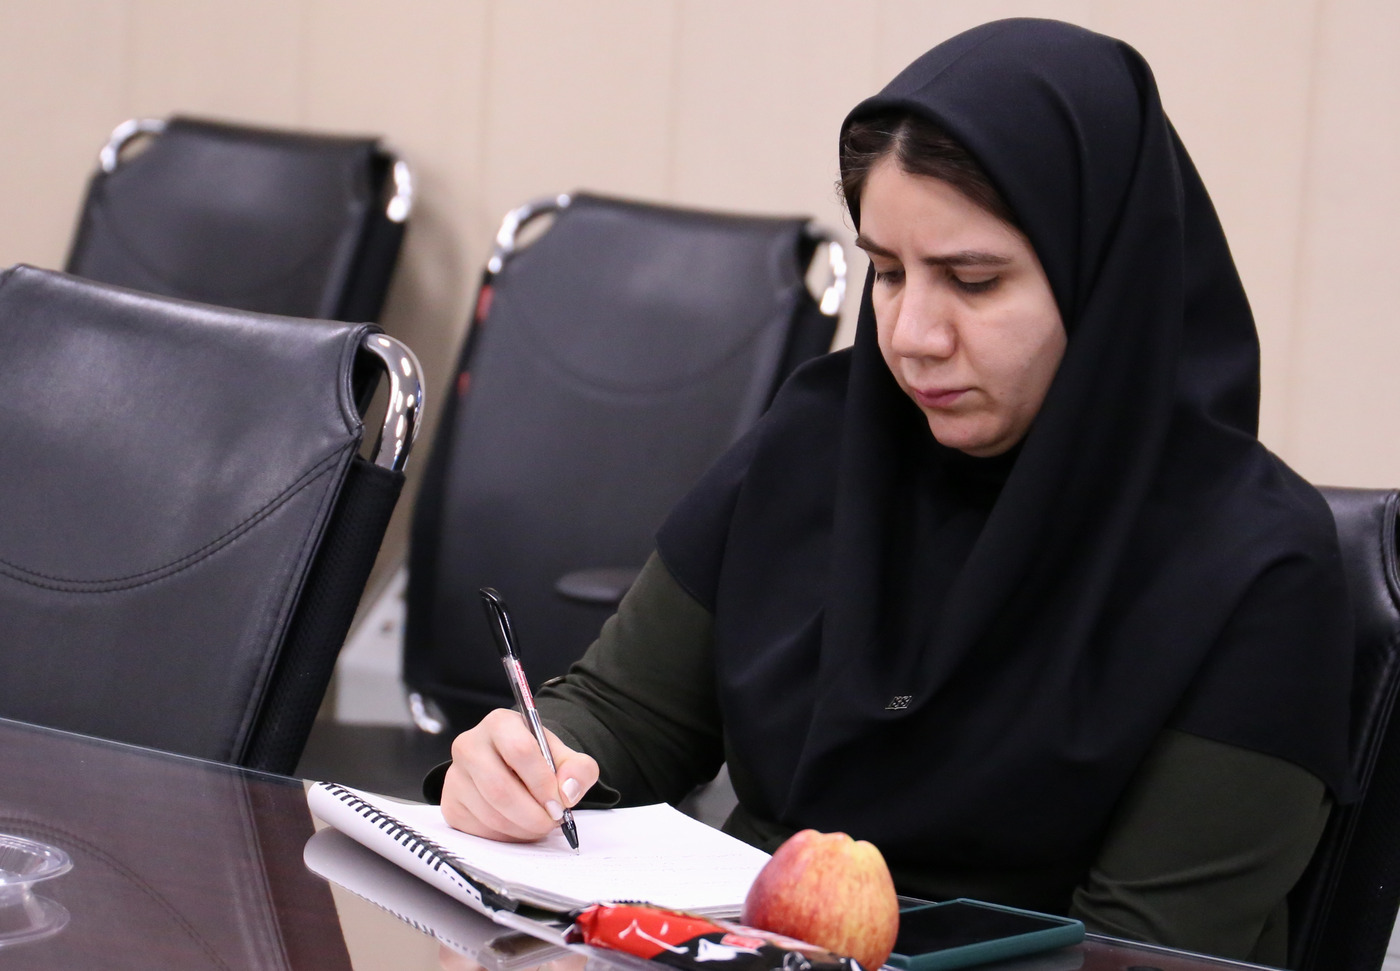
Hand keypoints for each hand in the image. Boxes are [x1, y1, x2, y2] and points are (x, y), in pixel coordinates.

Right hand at [440, 708, 598, 840]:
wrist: (515, 768)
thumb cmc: (538, 761)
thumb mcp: (566, 758)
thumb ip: (579, 770)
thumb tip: (567, 792)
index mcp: (500, 723)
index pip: (520, 751)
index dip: (542, 782)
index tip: (559, 803)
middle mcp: (470, 745)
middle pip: (499, 789)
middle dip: (532, 814)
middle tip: (551, 821)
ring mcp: (455, 775)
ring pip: (490, 814)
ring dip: (522, 828)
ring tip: (538, 823)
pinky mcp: (450, 804)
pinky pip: (479, 830)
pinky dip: (505, 836)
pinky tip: (518, 826)